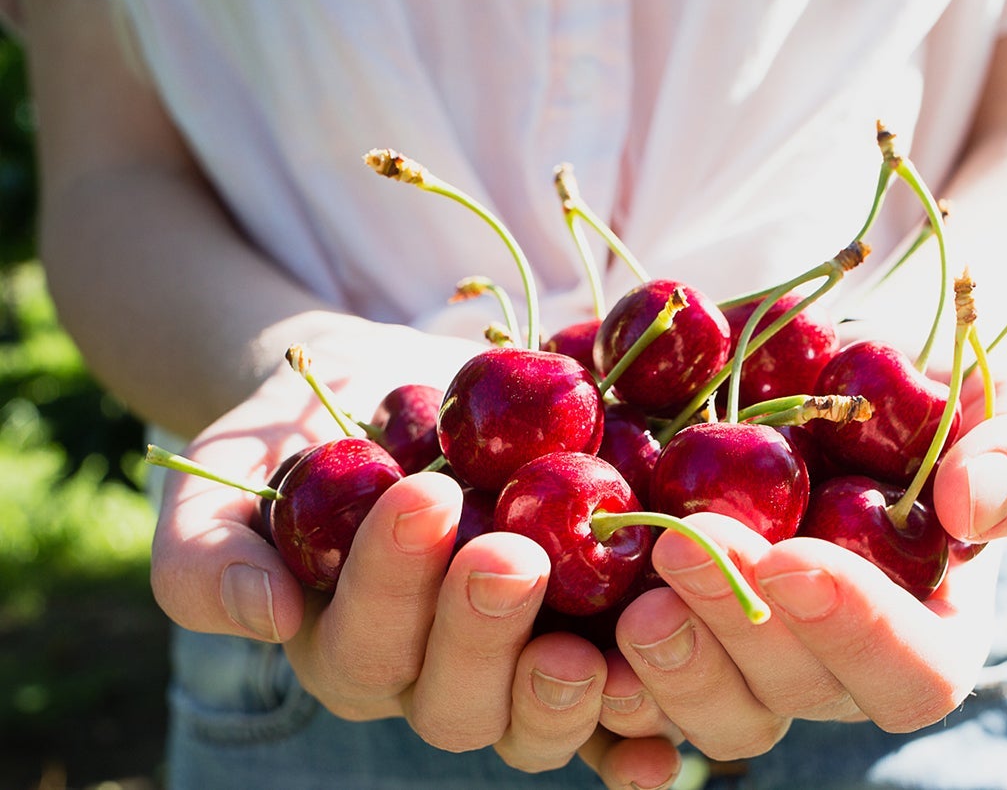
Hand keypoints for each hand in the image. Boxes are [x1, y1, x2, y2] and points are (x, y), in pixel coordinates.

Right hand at [147, 338, 682, 787]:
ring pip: (537, 722)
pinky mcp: (586, 643)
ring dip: (566, 696)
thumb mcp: (231, 472)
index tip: (421, 495)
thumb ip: (209, 551)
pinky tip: (664, 742)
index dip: (389, 583)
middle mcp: (436, 677)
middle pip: (457, 703)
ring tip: (595, 648)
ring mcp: (516, 669)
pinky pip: (616, 716)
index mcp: (351, 648)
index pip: (364, 644)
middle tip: (510, 554)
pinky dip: (638, 735)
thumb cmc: (302, 438)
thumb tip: (267, 611)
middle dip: (481, 633)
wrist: (390, 396)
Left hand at [600, 362, 1006, 757]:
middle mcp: (824, 670)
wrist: (812, 392)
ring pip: (707, 713)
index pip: (909, 673)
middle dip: (737, 628)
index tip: (796, 559)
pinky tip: (568, 647)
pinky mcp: (665, 644)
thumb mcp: (1001, 407)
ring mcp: (739, 666)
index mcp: (920, 634)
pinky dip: (597, 688)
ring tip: (628, 598)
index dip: (856, 630)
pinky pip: (629, 701)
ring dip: (666, 667)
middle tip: (686, 547)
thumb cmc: (922, 406)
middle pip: (789, 697)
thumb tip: (971, 503)